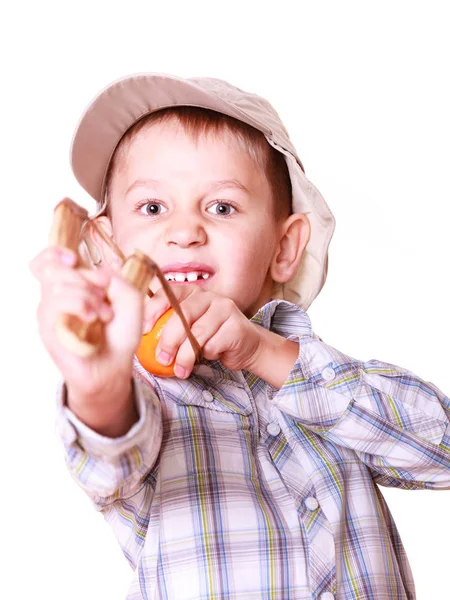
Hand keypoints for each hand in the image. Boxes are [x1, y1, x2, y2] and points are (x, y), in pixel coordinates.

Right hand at [30, 246, 144, 403]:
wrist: (114, 367)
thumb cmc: (119, 334)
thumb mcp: (129, 298)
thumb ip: (115, 278)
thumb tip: (93, 271)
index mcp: (73, 286)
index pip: (48, 260)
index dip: (55, 253)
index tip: (73, 258)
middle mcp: (58, 297)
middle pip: (53, 267)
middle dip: (84, 277)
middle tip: (103, 295)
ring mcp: (50, 312)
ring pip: (57, 283)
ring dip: (88, 295)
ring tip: (104, 314)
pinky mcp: (47, 327)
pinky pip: (56, 302)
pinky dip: (81, 304)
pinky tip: (94, 318)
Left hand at [143, 285, 262, 378]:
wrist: (246, 346)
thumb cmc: (211, 339)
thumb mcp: (188, 330)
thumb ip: (169, 329)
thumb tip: (140, 341)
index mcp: (191, 293)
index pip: (167, 294)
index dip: (153, 310)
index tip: (144, 330)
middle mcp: (207, 296)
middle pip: (182, 315)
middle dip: (169, 340)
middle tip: (162, 359)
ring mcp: (224, 308)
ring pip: (198, 332)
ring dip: (186, 356)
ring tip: (181, 371)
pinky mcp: (236, 325)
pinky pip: (214, 343)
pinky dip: (208, 355)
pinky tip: (210, 356)